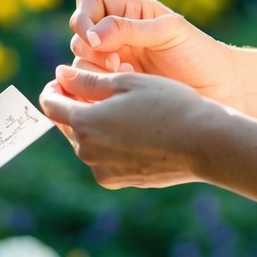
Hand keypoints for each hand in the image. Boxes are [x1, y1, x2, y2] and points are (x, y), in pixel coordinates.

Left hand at [40, 64, 215, 188]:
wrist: (205, 144)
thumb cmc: (168, 104)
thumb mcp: (127, 82)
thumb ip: (88, 80)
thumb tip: (60, 75)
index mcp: (85, 123)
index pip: (50, 104)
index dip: (55, 88)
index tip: (67, 78)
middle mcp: (88, 152)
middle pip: (67, 123)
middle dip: (75, 104)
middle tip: (98, 86)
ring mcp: (103, 170)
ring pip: (85, 141)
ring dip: (93, 123)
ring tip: (121, 106)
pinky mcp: (119, 181)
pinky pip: (102, 157)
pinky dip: (109, 142)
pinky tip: (132, 127)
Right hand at [69, 0, 234, 103]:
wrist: (223, 91)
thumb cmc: (201, 55)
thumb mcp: (168, 32)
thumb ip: (129, 29)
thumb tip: (91, 34)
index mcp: (129, 13)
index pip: (89, 3)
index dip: (84, 17)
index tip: (94, 37)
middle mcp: (117, 38)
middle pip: (80, 36)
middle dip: (92, 50)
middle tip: (118, 63)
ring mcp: (115, 65)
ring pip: (81, 65)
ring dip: (97, 73)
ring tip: (129, 78)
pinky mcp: (117, 92)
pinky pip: (91, 89)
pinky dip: (101, 91)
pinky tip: (128, 93)